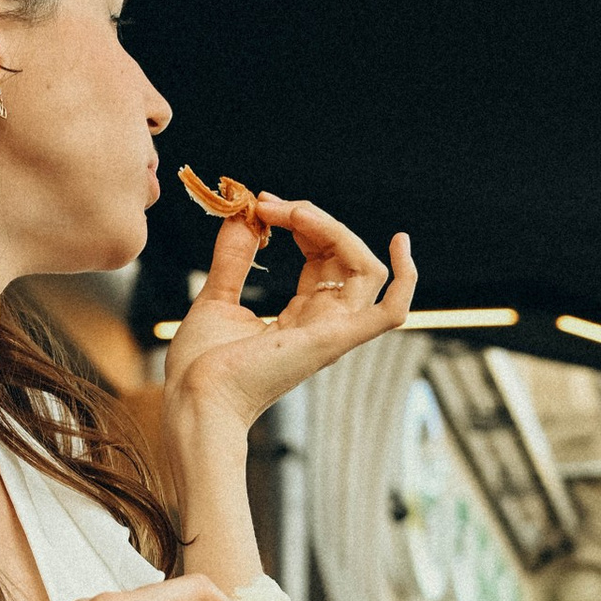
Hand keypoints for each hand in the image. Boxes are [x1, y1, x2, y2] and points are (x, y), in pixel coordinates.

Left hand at [165, 188, 416, 436]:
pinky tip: (399, 244)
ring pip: (366, 270)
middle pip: (346, 257)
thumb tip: (243, 217)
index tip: (261, 204)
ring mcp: (332, 333)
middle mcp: (324, 325)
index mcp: (301, 319)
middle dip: (312, 219)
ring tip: (295, 214)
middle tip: (269, 203)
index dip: (300, 223)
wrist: (194, 397)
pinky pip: (391, 312)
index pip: (323, 258)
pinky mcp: (333, 340)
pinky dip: (405, 279)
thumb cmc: (200, 367)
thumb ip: (234, 259)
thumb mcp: (216, 298)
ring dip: (334, 230)